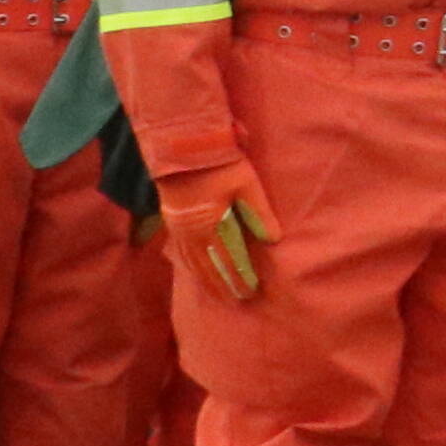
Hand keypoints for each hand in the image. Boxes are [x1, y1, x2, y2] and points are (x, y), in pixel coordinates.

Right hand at [160, 155, 277, 303]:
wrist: (182, 145)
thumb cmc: (219, 163)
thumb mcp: (245, 185)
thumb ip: (259, 213)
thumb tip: (274, 240)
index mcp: (208, 226)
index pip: (226, 261)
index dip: (237, 278)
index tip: (249, 293)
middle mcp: (189, 232)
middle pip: (207, 266)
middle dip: (222, 285)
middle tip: (237, 301)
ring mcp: (177, 227)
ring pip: (191, 261)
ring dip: (205, 279)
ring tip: (217, 293)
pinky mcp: (171, 219)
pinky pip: (181, 251)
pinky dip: (190, 265)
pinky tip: (195, 270)